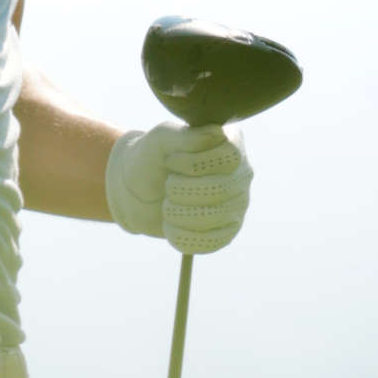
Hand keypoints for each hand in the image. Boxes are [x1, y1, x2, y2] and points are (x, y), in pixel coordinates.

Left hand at [105, 122, 252, 254]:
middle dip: (181, 190)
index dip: (193, 163)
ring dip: (178, 213)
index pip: (228, 157)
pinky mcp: (226, 232)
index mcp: (231, 144)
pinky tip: (170, 224)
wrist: (137, 189)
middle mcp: (241, 174)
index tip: (171, 161)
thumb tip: (217, 134)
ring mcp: (237, 205)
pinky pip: (210, 243)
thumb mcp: (162, 139)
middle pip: (220, 190)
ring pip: (215, 218)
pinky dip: (181, 235)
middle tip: (168, 185)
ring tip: (167, 204)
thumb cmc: (153, 158)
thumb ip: (186, 135)